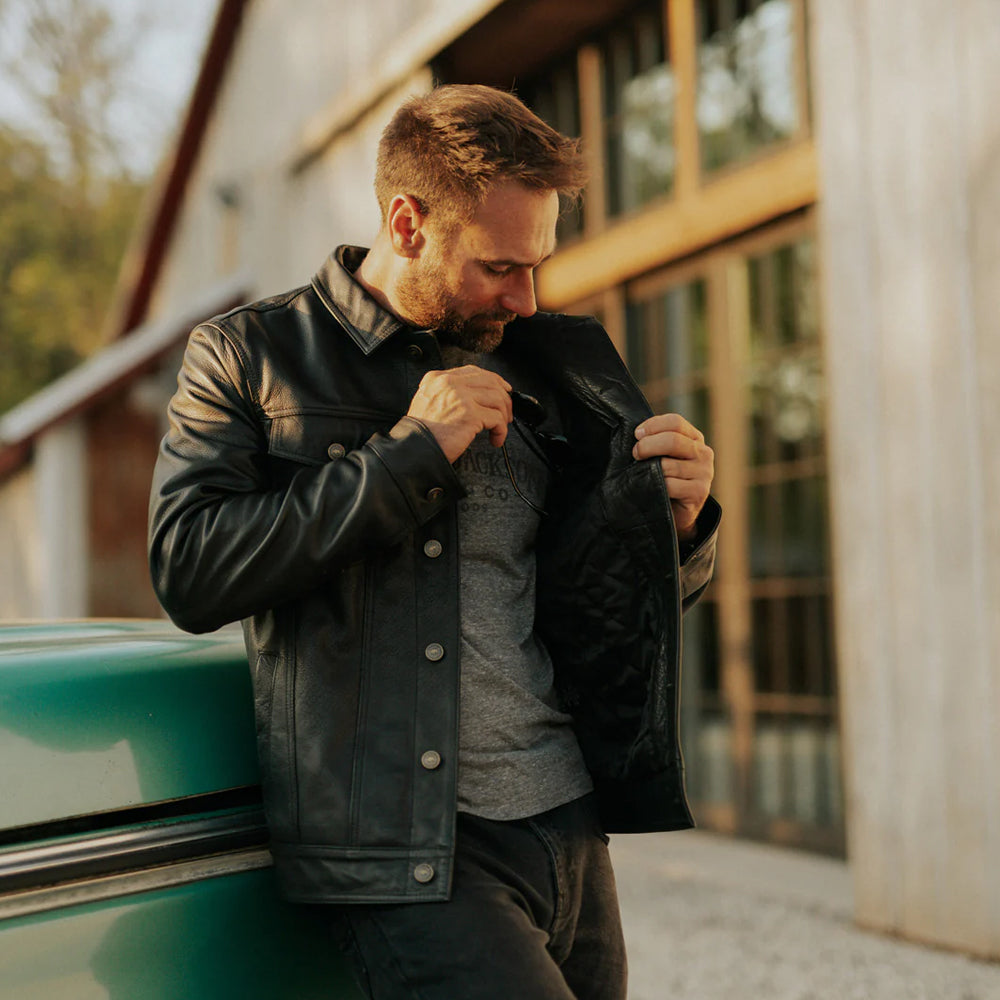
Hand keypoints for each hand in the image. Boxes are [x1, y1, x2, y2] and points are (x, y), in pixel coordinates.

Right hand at [407, 366, 512, 462]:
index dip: (493, 381)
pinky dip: (501, 431)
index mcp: (438, 378)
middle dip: (504, 399)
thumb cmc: (422, 433)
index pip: (474, 371)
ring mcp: (460, 397)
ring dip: (504, 416)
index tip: (503, 391)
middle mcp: (449, 383)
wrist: (414, 450)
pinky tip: (495, 439)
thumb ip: (448, 393)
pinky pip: (497, 419)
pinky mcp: (470, 414)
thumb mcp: (428, 402)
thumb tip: (479, 394)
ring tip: (500, 429)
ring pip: (497, 399)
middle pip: (490, 382)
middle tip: (506, 414)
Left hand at [632, 413, 713, 540]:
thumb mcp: (664, 456)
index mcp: (695, 438)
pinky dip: (656, 486)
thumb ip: (657, 441)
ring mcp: (704, 473)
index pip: (675, 422)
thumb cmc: (666, 479)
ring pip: (668, 465)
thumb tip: (636, 433)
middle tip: (635, 454)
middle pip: (672, 440)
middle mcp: (703, 453)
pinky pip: (670, 485)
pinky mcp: (699, 492)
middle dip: (647, 446)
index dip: (653, 426)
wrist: (677, 512)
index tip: (637, 435)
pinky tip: (652, 489)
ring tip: (642, 475)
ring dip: (649, 470)